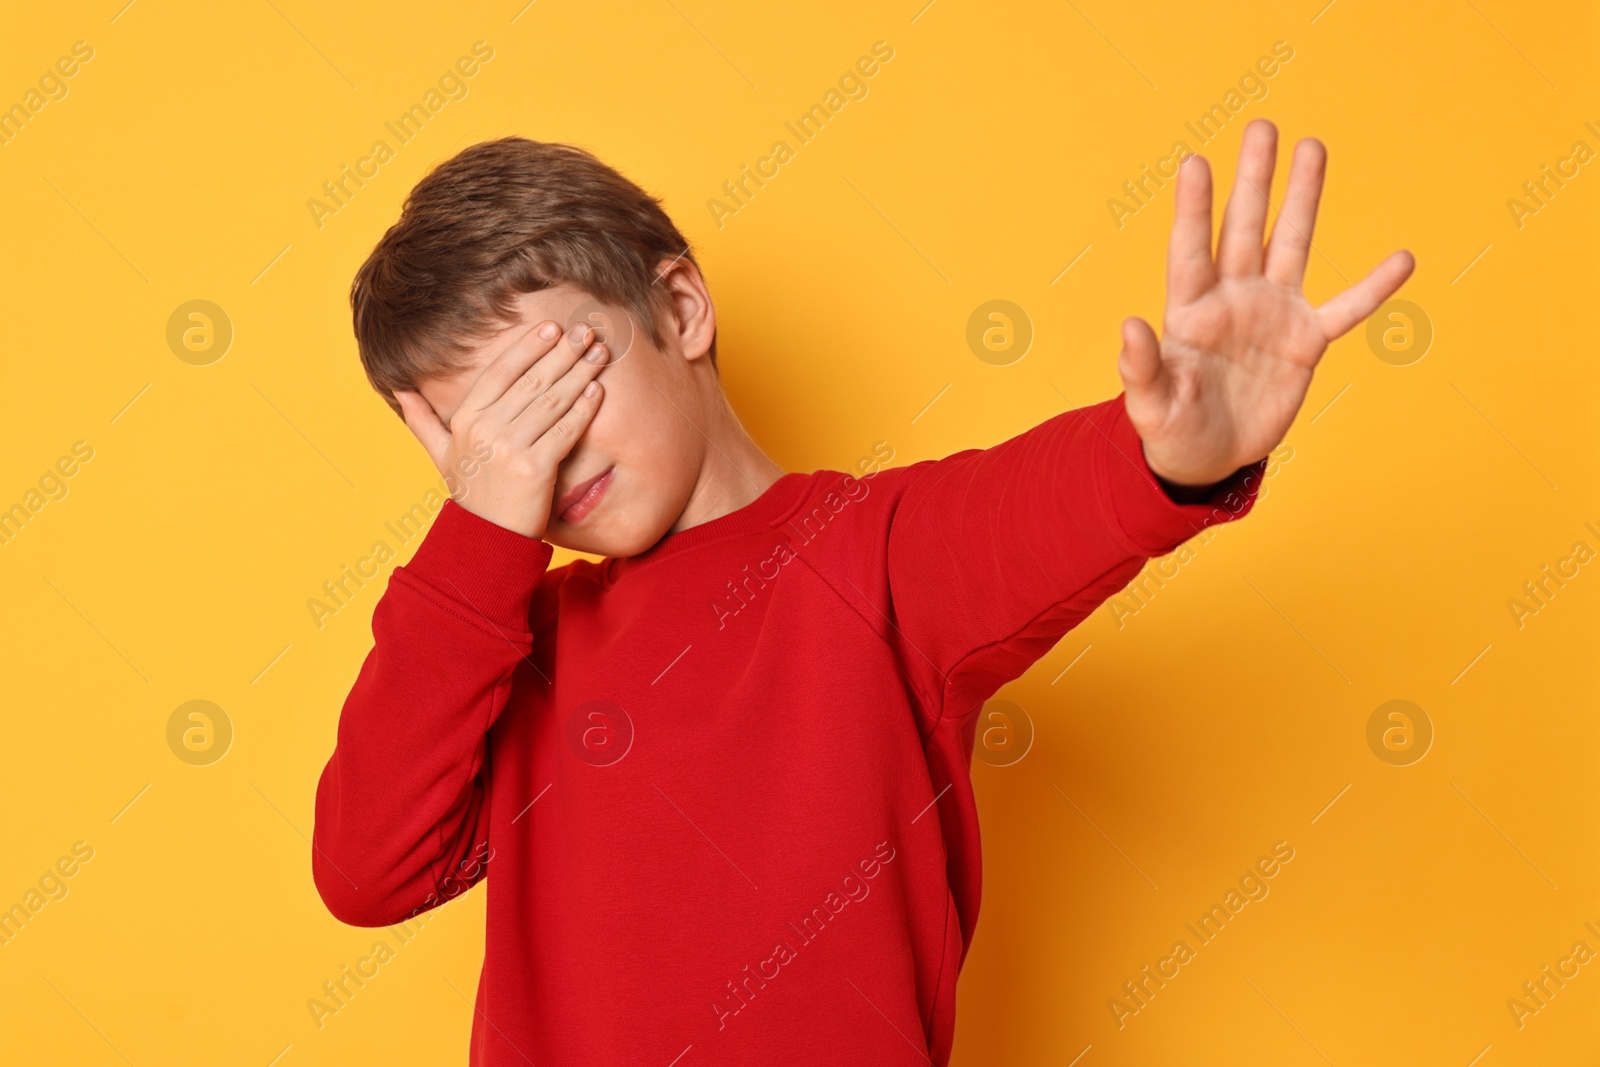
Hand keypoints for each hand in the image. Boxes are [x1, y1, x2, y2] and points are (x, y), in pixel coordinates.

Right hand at [394, 319, 608, 537]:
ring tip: (599, 353)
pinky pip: (565, 430)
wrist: (487, 540)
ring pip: (551, 400)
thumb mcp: (441, 456)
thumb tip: (399, 389)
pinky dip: (584, 408)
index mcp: (466, 420)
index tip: (550, 328)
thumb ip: (422, 420)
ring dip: (578, 373)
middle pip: (531, 380)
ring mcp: (511, 448)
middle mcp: (486, 429)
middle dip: (561, 352)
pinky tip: (597, 390)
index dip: (527, 347)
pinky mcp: (536, 467)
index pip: (500, 372)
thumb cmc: (471, 496)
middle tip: (585, 331)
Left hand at [1119, 119, 1414, 487]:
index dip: (1193, 208)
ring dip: (1302, 199)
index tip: (1195, 162)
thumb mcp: (1150, 405)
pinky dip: (1373, 288)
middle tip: (1262, 127)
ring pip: (1291, 245)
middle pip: (1244, 228)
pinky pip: (1346, 309)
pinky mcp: (1304, 342)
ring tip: (1312, 147)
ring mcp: (1271, 314)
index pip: (1190, 250)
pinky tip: (1402, 258)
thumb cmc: (1171, 429)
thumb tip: (1128, 325)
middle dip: (1253, 179)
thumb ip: (1140, 367)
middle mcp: (1232, 299)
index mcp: (1189, 311)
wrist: (1208, 457)